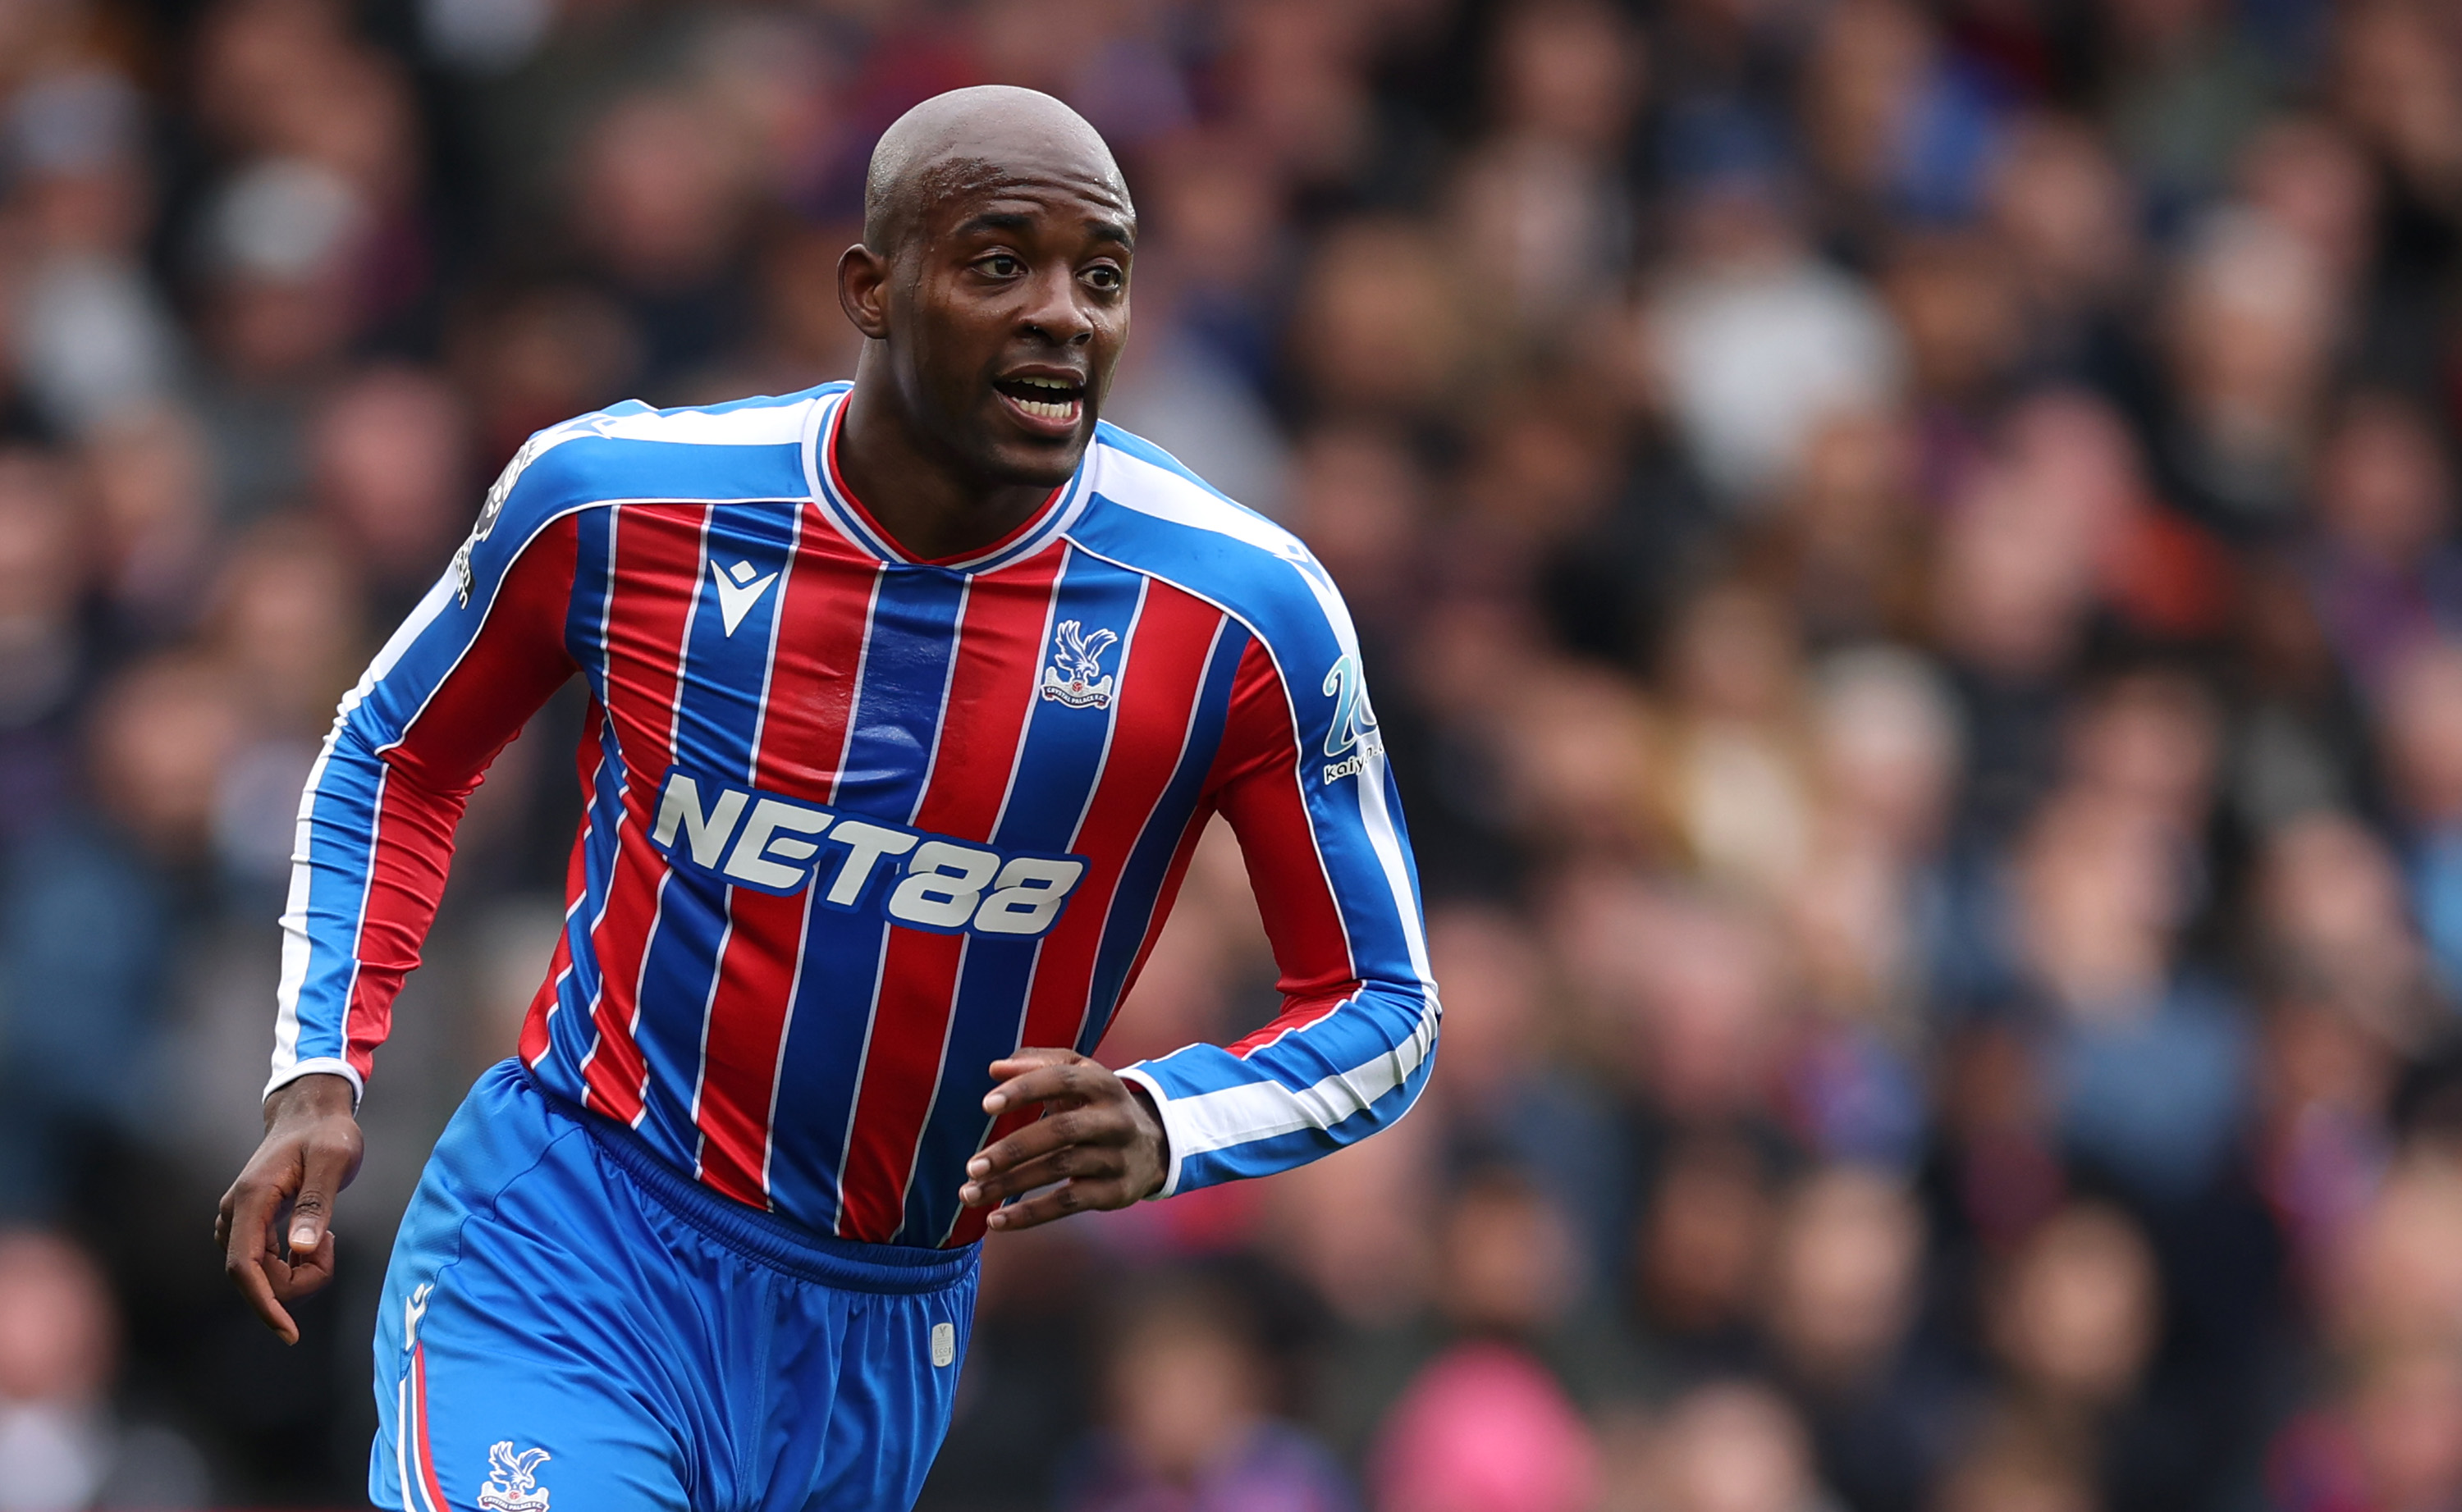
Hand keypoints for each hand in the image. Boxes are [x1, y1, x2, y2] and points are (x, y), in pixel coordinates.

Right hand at [215, 1073, 362, 1343]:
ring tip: (326, 1234)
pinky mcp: (250, 1227)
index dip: (264, 1303)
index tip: (288, 1332)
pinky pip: (265, 1265)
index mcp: (251, 1200)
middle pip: (255, 1278)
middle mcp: (235, 1214)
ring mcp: (238, 1221)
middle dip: (297, 1280)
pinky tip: (314, 1239)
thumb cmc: (327, 1133)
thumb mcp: (333, 1160)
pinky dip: (293, 1266)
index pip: (243, 1267)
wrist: (311, 1113)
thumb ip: (317, 1202)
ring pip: (260, 1275)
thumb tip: (301, 1249)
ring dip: (297, 1273)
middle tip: (331, 1241)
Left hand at [958, 1049, 1166, 1231]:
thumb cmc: (1097, 1105)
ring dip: (1011, 1184)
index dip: (1025, 1089)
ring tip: (971, 1193)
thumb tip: (994, 1069)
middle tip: (972, 1166)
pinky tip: (997, 1219)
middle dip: (1013, 1150)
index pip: (1062, 1079)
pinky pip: (1068, 1203)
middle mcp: (1114, 1119)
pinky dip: (1030, 1213)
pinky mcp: (1116, 1191)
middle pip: (1061, 1131)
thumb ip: (1036, 1064)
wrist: (1154, 1146)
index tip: (986, 1105)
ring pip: (1060, 1169)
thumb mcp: (1079, 1075)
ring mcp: (1117, 1157)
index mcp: (1102, 1083)